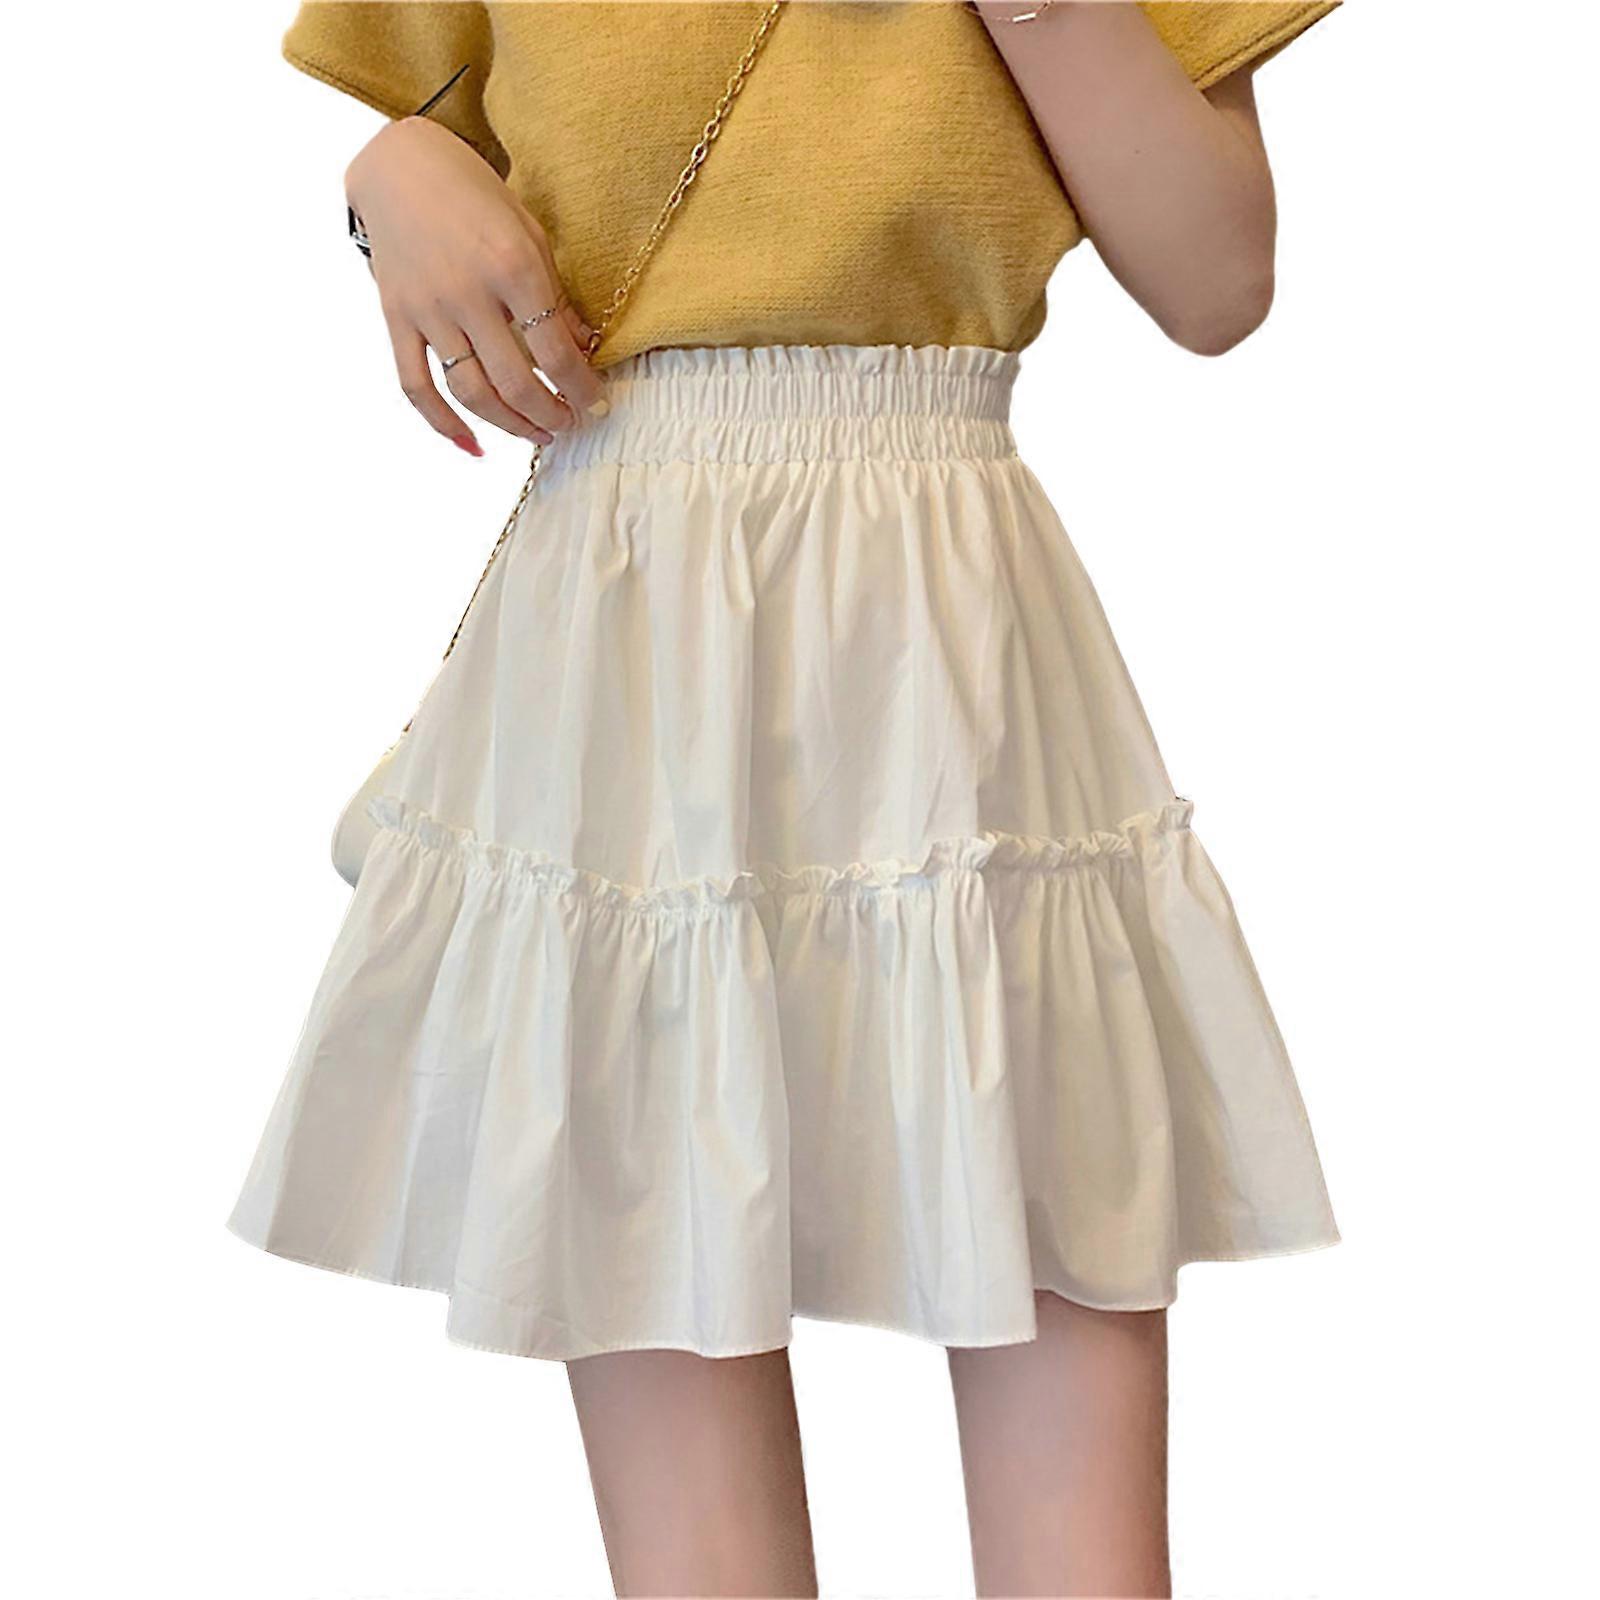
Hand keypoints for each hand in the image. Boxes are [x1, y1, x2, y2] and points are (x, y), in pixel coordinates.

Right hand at [344, 116, 607, 453]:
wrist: (400, 166)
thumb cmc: (476, 198)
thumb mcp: (530, 235)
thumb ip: (556, 296)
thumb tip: (585, 350)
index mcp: (511, 267)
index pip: (555, 352)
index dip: (581, 389)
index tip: (597, 405)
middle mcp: (468, 294)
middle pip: (516, 382)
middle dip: (551, 414)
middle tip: (570, 424)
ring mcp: (428, 310)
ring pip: (472, 393)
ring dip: (511, 424)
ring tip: (539, 433)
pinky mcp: (396, 318)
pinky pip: (416, 386)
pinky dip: (443, 424)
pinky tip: (474, 446)